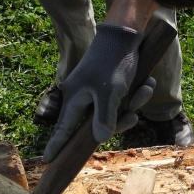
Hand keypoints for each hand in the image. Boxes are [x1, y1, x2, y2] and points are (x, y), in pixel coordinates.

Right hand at [43, 23, 143, 161]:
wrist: (126, 34)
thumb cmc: (113, 62)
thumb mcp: (111, 93)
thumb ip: (105, 117)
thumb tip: (100, 138)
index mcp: (75, 98)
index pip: (63, 128)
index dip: (56, 144)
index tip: (46, 159)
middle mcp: (83, 97)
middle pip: (98, 125)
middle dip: (120, 122)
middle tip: (132, 117)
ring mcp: (97, 92)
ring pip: (115, 113)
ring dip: (133, 104)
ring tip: (144, 88)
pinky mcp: (110, 87)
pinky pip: (124, 101)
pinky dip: (136, 94)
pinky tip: (146, 83)